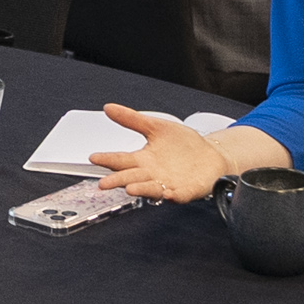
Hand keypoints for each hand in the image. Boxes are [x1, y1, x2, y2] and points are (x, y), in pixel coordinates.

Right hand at [85, 105, 241, 200]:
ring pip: (151, 188)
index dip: (108, 159)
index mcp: (144, 159)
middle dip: (118, 180)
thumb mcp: (156, 127)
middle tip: (104, 183)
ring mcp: (169, 184)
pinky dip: (173, 196)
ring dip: (141, 189)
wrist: (209, 156)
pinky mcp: (187, 190)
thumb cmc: (183, 144)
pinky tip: (169, 194)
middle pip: (131, 177)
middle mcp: (153, 174)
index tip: (94, 158)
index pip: (121, 160)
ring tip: (130, 188)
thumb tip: (109, 108)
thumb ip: (132, 120)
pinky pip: (179, 195)